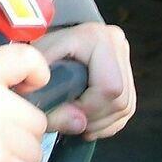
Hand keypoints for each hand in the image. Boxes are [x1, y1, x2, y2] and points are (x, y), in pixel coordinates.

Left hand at [34, 21, 135, 140]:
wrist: (45, 43)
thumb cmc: (39, 53)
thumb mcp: (35, 67)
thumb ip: (48, 93)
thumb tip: (74, 120)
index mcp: (97, 38)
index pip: (108, 87)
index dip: (87, 109)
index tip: (65, 114)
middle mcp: (117, 45)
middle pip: (120, 100)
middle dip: (94, 119)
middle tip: (69, 121)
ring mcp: (124, 58)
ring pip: (125, 107)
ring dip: (100, 123)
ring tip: (76, 122)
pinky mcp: (126, 73)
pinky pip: (127, 109)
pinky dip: (107, 122)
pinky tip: (87, 121)